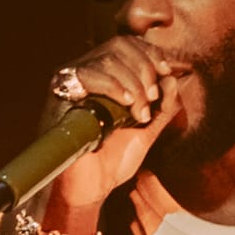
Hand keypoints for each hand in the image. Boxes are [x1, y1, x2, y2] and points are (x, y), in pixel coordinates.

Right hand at [47, 36, 183, 214]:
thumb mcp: (146, 131)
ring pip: (108, 59)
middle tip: (151, 100)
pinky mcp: (61, 94)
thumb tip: (173, 78)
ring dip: (133, 84)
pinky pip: (89, 75)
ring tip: (139, 113)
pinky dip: (114, 86)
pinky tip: (126, 104)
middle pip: (119, 46)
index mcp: (104, 76)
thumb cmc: (111, 161)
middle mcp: (85, 73)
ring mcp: (71, 82)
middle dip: (144, 70)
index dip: (150, 53)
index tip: (167, 71)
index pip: (127, 45)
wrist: (89, 189)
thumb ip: (163, 107)